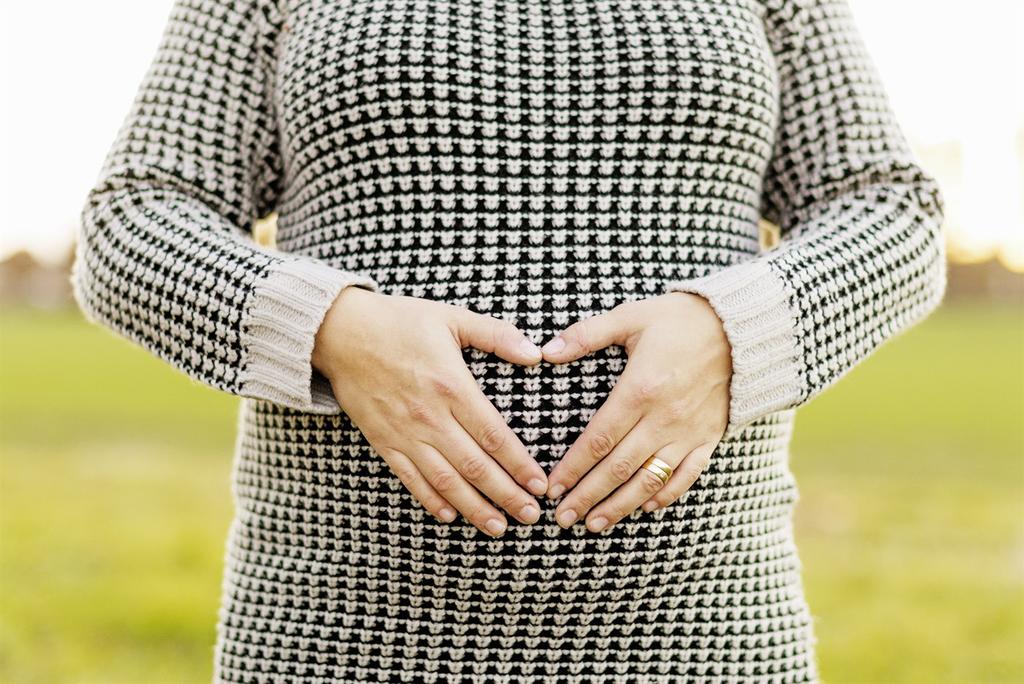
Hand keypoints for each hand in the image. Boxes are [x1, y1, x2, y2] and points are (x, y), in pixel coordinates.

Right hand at [312, 285, 548, 536]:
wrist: (340, 332)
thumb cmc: (399, 322)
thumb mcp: (452, 318)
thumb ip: (497, 336)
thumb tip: (537, 354)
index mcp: (452, 386)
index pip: (494, 435)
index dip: (519, 464)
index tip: (539, 485)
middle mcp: (430, 416)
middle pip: (475, 466)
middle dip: (506, 495)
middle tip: (530, 516)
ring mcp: (404, 433)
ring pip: (445, 481)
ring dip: (474, 508)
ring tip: (498, 527)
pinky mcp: (383, 441)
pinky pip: (410, 478)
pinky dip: (430, 500)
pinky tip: (450, 516)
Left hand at [540, 292, 732, 532]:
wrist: (741, 329)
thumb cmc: (679, 320)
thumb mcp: (630, 317)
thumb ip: (586, 335)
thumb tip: (545, 351)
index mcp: (640, 390)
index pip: (598, 440)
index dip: (573, 468)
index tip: (553, 487)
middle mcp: (663, 418)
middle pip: (618, 468)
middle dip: (588, 496)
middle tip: (564, 517)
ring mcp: (688, 432)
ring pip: (649, 480)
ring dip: (620, 506)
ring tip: (595, 524)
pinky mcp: (709, 438)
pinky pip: (686, 476)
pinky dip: (665, 495)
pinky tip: (645, 508)